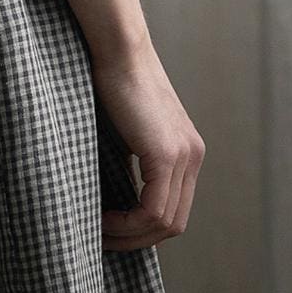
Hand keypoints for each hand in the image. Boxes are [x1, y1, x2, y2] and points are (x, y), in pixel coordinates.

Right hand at [90, 36, 205, 250]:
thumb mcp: (125, 134)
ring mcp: (184, 156)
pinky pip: (153, 210)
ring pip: (164, 222)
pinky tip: (102, 217)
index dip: (143, 231)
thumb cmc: (111, 85)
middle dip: (136, 241)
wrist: (118, 51)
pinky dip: (127, 223)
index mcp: (187, 152)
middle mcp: (193, 156)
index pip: (174, 211)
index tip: (110, 231)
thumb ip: (130, 165)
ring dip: (129, 236)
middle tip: (101, 240)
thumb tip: (113, 200)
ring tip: (98, 231)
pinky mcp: (166, 154)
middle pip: (173, 224)